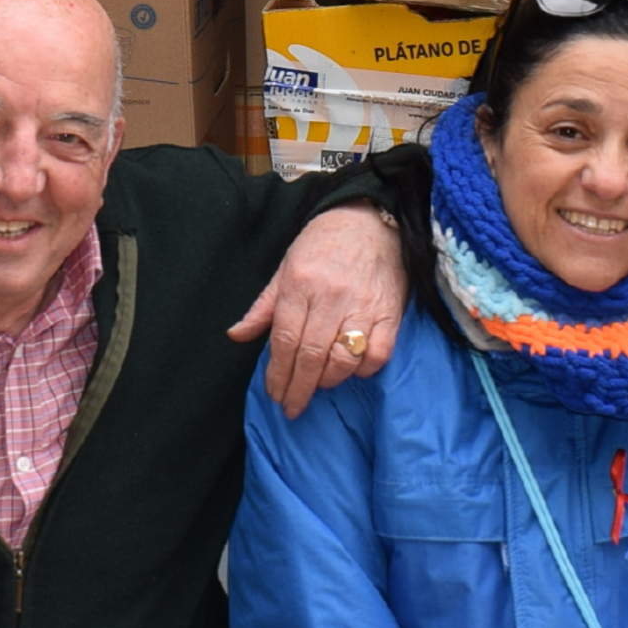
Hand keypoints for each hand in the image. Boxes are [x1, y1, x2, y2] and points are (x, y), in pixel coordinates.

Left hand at [232, 204, 406, 417]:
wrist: (369, 220)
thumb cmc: (322, 245)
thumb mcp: (285, 269)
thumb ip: (263, 307)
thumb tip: (236, 336)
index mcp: (300, 285)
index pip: (285, 340)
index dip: (278, 374)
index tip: (275, 394)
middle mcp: (331, 297)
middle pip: (311, 356)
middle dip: (299, 388)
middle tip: (292, 406)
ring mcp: (363, 305)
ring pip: (343, 359)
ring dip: (328, 381)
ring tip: (318, 385)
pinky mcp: (390, 311)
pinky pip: (378, 353)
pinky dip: (364, 369)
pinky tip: (351, 370)